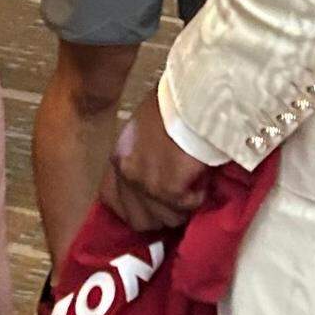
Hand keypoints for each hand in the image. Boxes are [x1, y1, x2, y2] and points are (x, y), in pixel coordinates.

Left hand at [100, 90, 209, 230]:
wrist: (193, 95)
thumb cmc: (176, 102)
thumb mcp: (145, 127)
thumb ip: (142, 154)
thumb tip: (156, 173)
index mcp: (119, 156)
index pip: (112, 200)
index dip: (134, 207)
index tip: (153, 204)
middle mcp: (127, 173)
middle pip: (141, 219)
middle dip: (163, 213)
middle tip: (181, 196)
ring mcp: (146, 183)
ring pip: (168, 219)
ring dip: (184, 206)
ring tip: (195, 183)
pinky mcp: (169, 188)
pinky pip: (187, 207)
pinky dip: (199, 196)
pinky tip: (202, 178)